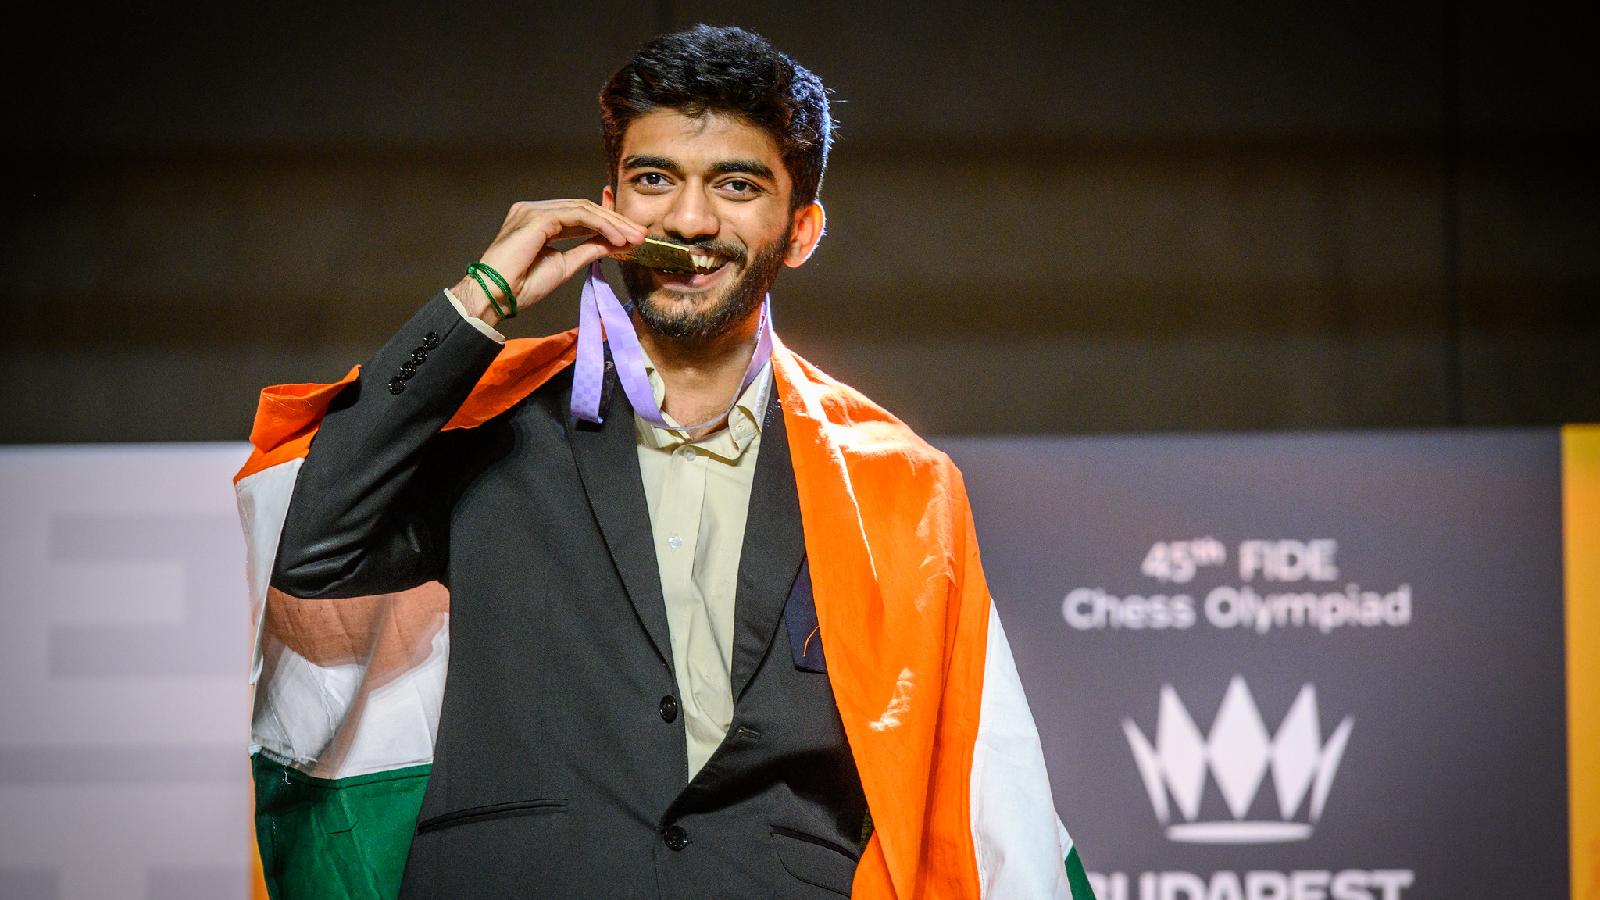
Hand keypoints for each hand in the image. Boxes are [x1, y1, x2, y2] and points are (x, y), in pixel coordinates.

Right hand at [454, 200, 645, 325]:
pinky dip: (601, 225)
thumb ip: (587, 250)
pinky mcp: (537, 217)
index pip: (581, 216)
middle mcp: (535, 210)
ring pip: (584, 209)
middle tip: (641, 235)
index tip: (632, 238)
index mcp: (539, 220)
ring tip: (633, 238)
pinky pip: (577, 216)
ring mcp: (534, 210)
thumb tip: (612, 243)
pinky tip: (617, 238)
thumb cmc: (522, 286)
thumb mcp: (565, 266)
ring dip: (613, 223)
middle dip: (616, 222)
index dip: (608, 225)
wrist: (496, 296)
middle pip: (585, 209)